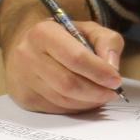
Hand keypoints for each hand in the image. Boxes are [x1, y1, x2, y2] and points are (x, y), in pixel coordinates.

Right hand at [3, 16, 126, 112]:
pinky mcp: (24, 97)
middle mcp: (28, 55)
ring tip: (101, 96)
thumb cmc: (63, 39)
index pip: (76, 58)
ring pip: (63, 100)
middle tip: (112, 93)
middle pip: (69, 83)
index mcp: (44, 33)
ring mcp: (23, 79)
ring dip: (88, 102)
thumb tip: (112, 67)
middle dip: (96, 92)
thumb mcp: (88, 30)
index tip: (116, 80)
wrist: (30, 48)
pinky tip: (85, 100)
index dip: (99, 72)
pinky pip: (56, 109)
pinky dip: (76, 107)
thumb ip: (107, 42)